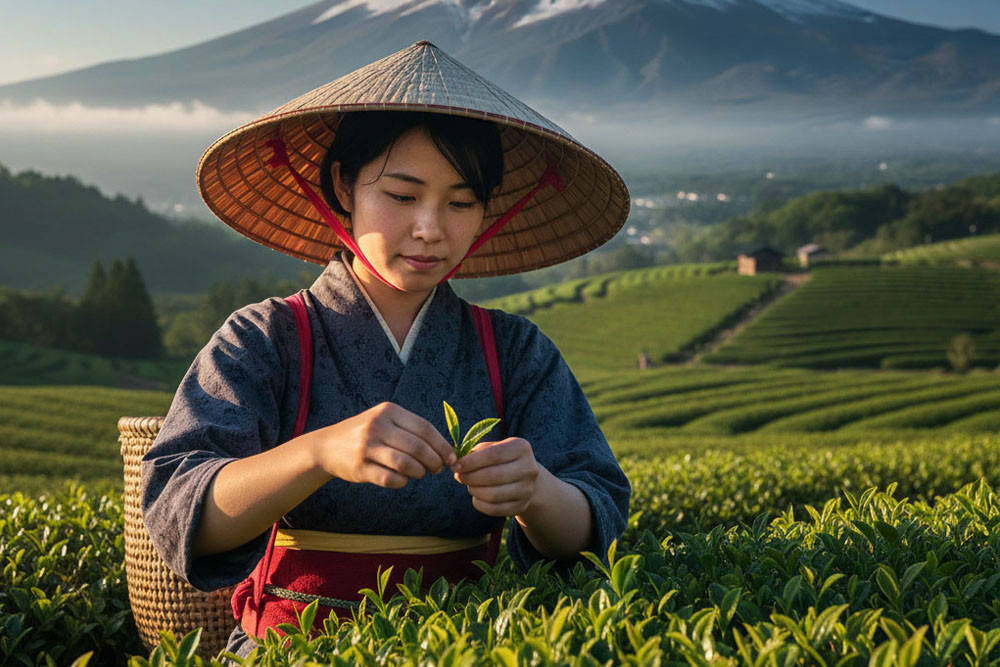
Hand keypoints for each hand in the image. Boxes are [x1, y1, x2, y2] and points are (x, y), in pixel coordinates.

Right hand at [311, 402, 456, 488]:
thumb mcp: (385, 421)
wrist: (327, 446)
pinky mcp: (359, 468)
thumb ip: (411, 430)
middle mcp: (377, 426)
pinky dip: (403, 482)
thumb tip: (445, 450)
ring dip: (419, 472)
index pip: (425, 429)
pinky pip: (391, 479)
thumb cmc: (367, 434)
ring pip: (406, 464)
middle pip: (418, 447)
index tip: (452, 458)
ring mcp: (366, 447)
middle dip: (434, 461)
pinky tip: (402, 480)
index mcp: (388, 411)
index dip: (442, 446)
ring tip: (420, 473)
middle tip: (437, 469)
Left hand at [452, 437, 539, 515]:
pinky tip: (477, 496)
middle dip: (470, 477)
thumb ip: (475, 453)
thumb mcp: (493, 447)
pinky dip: (479, 504)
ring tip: (469, 485)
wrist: (526, 478)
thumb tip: (456, 465)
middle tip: (459, 476)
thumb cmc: (503, 459)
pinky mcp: (521, 506)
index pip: (493, 454)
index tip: (456, 465)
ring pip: (493, 495)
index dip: (471, 461)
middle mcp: (529, 468)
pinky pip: (494, 509)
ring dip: (474, 490)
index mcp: (521, 448)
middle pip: (493, 476)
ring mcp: (527, 489)